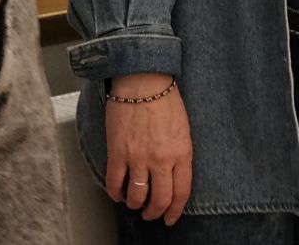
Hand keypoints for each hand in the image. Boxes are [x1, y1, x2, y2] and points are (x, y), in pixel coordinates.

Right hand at [104, 74, 192, 224]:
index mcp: (182, 153)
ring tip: (134, 203)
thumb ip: (179, 154)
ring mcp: (139, 157)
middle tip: (151, 214)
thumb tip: (173, 176)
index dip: (175, 211)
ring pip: (137, 196)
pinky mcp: (118, 153)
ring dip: (135, 204)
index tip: (170, 218)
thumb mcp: (183, 129)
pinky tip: (117, 193)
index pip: (181, 193)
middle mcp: (162, 159)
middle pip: (160, 200)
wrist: (143, 80)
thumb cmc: (164, 99)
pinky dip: (115, 194)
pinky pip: (115, 183)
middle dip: (155, 212)